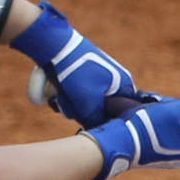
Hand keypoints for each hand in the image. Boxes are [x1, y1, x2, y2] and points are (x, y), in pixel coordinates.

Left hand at [11, 3, 145, 126]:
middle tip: (74, 107)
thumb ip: (96, 121)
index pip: (124, 113)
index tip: (95, 123)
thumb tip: (98, 133)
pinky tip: (57, 93)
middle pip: (102, 110)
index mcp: (124, 84)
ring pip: (86, 103)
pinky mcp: (82, 74)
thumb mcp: (88, 103)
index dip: (109, 121)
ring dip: (72, 105)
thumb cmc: (76, 72)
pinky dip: (67, 96)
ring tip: (62, 96)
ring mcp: (97, 76)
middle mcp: (113, 80)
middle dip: (84, 112)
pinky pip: (77, 94)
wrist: (55, 45)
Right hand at [86, 96, 179, 179]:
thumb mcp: (179, 110)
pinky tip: (140, 112)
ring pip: (168, 125)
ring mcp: (161, 154)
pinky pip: (154, 129)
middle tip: (164, 104)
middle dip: (175, 111)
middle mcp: (178, 157)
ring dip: (160, 111)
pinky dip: (149, 118)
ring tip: (149, 105)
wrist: (119, 140)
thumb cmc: (151, 128)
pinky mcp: (146, 149)